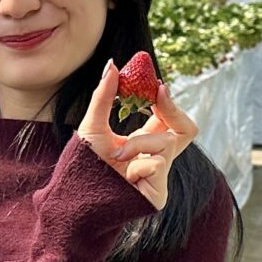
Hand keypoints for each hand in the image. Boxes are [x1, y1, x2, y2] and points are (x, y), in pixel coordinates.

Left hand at [77, 60, 200, 210]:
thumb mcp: (93, 125)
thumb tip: (112, 64)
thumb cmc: (82, 165)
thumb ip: (104, 96)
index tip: (157, 84)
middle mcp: (155, 159)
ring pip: (166, 143)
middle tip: (159, 94)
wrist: (73, 197)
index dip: (168, 102)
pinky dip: (137, 164)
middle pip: (187, 130)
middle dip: (175, 110)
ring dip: (138, 143)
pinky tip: (123, 175)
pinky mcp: (158, 194)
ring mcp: (159, 178)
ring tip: (117, 155)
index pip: (168, 120)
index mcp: (144, 144)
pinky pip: (157, 165)